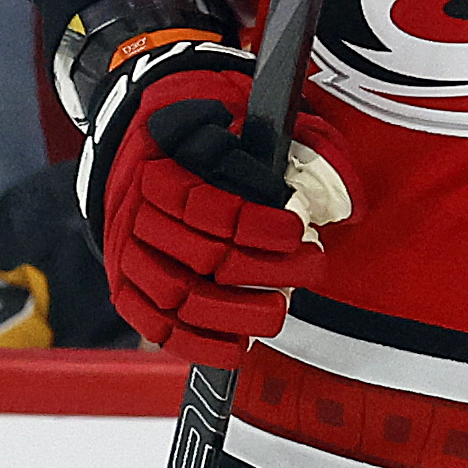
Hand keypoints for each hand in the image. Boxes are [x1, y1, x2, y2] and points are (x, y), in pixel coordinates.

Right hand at [86, 57, 354, 358]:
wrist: (144, 149)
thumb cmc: (208, 138)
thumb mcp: (245, 122)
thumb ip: (293, 149)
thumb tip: (341, 201)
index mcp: (162, 164)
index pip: (207, 207)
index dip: (256, 225)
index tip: (297, 230)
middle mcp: (135, 211)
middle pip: (202, 256)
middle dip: (266, 270)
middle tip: (311, 265)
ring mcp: (127, 253)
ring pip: (180, 295)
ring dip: (239, 311)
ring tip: (281, 306)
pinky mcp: (126, 288)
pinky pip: (155, 326)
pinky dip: (198, 342)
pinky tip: (238, 346)